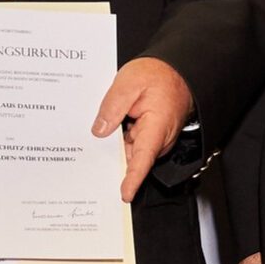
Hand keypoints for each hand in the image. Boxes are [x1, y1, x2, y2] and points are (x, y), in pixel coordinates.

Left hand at [93, 56, 193, 201]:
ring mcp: (152, 137)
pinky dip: (117, 138)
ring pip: (128, 150)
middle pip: (130, 158)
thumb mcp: (130, 82)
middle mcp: (157, 138)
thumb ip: (113, 106)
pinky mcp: (147, 134)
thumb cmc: (159, 74)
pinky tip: (106, 128)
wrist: (176, 69)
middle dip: (110, 160)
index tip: (124, 194)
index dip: (133, 179)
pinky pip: (129, 141)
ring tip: (96, 132)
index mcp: (156, 127)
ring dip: (112, 146)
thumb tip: (99, 131)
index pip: (144, 159)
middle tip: (87, 156)